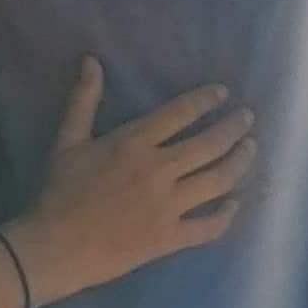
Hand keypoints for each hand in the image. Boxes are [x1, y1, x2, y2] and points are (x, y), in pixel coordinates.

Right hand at [7, 58, 255, 302]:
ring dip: (240, 162)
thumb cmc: (60, 192)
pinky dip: (226, 215)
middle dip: (234, 128)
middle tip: (247, 118)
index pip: (180, 113)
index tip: (223, 93)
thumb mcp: (67, 140)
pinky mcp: (170, 238)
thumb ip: (83, 100)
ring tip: (251, 149)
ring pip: (218, 181)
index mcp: (134, 143)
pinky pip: (209, 226)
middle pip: (210, 144)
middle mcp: (159, 171)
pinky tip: (235, 204)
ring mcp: (168, 206)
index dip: (206, 100)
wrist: (56, 247)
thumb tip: (92, 60)